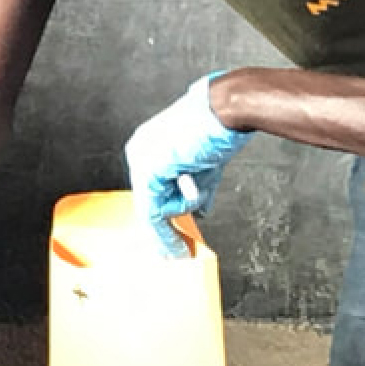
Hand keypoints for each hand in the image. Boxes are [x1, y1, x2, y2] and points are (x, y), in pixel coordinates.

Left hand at [125, 72, 253, 255]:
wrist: (226, 110)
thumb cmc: (219, 128)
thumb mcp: (205, 166)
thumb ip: (198, 188)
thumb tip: (200, 211)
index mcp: (148, 145)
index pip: (152, 188)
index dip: (165, 214)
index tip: (173, 240)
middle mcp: (138, 150)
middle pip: (148, 199)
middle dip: (163, 231)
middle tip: (174, 255)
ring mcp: (140, 159)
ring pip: (151, 208)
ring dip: (172, 228)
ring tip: (185, 242)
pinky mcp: (148, 170)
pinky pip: (154, 211)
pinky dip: (165, 232)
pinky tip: (178, 246)